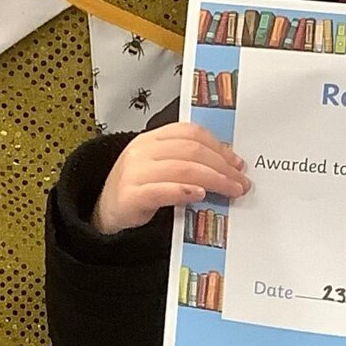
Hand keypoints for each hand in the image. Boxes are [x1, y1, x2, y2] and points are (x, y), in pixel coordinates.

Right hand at [92, 121, 250, 234]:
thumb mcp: (160, 168)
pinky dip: (184, 191)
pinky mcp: (132, 195)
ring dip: (213, 180)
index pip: (191, 133)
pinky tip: (200, 195)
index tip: (236, 162)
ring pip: (183, 168)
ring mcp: (135, 171)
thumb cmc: (137, 191)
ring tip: (229, 191)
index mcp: (152, 139)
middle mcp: (143, 151)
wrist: (105, 212)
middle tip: (239, 182)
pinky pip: (162, 190)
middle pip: (192, 151)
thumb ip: (187, 162)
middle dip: (222, 167)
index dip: (219, 146)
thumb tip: (226, 166)